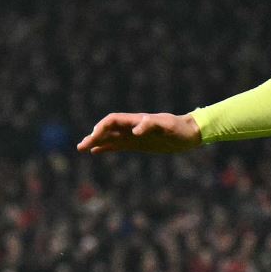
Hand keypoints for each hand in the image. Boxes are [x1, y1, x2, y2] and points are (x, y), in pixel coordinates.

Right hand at [76, 111, 202, 154]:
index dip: (102, 127)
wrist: (189, 133)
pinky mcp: (137, 144)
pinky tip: (96, 151)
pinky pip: (118, 145)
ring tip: (82, 148)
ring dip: (96, 142)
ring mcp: (134, 135)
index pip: (113, 120)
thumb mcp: (168, 126)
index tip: (95, 138)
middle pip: (108, 129)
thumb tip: (135, 130)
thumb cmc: (179, 128)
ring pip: (110, 137)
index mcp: (137, 120)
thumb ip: (151, 125)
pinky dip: (106, 147)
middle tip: (80, 147)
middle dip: (94, 136)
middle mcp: (132, 127)